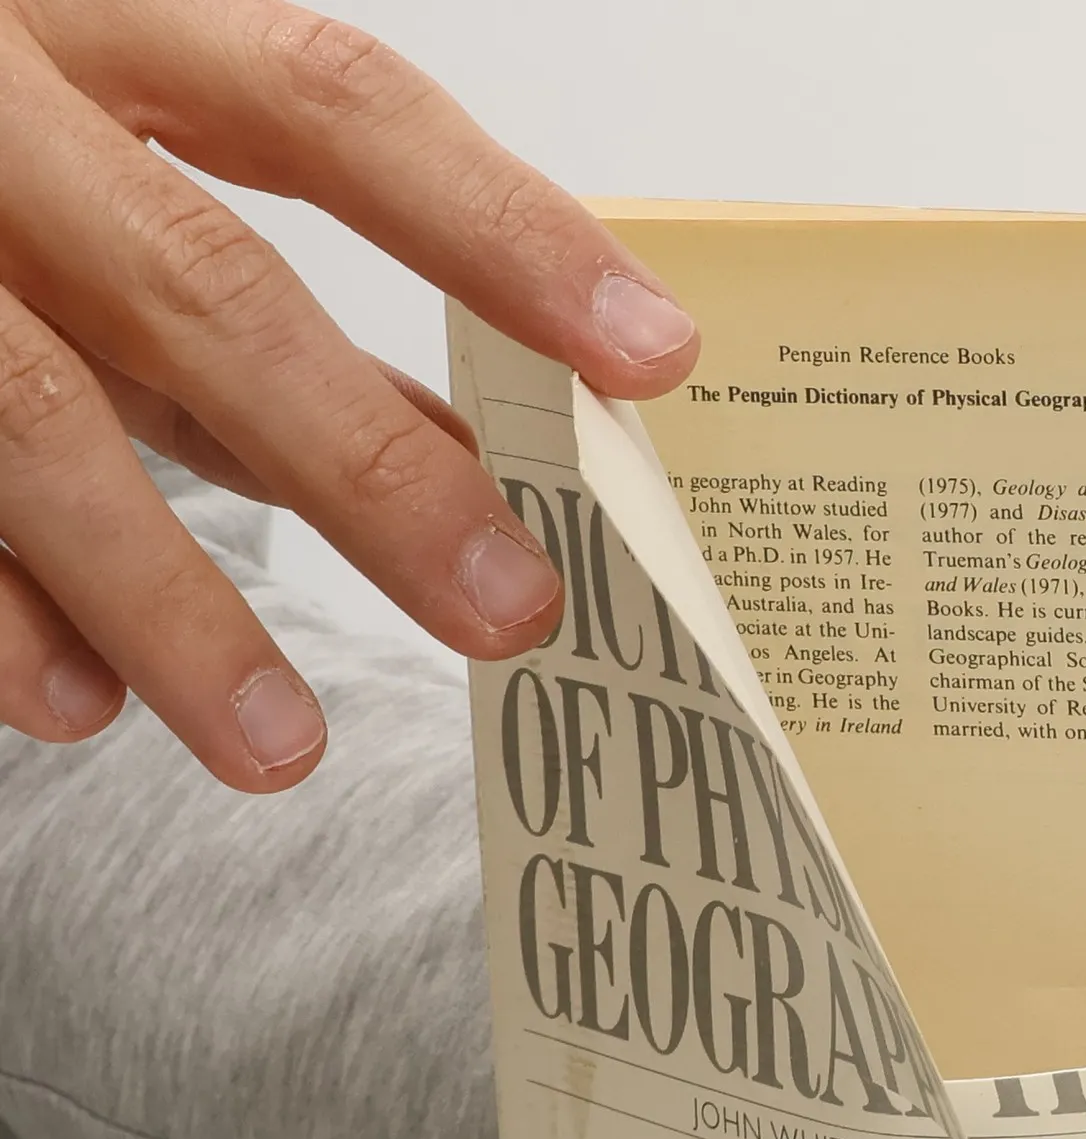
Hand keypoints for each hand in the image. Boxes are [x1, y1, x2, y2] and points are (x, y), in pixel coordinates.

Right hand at [0, 0, 697, 787]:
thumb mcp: (131, 197)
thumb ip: (283, 317)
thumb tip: (472, 438)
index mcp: (107, 32)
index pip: (337, 108)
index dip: (502, 233)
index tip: (654, 355)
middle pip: (205, 284)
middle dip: (369, 470)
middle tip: (512, 614)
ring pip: (32, 417)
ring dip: (173, 601)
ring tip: (284, 750)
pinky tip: (78, 708)